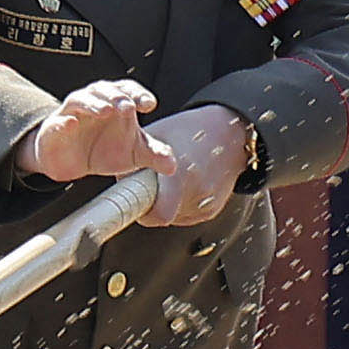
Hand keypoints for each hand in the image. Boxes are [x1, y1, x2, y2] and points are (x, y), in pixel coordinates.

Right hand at [23, 80, 162, 187]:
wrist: (71, 162)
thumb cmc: (104, 148)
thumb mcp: (133, 153)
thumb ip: (154, 155)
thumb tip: (172, 166)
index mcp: (115, 103)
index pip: (128, 90)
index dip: (138, 94)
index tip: (149, 105)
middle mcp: (94, 103)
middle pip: (104, 90)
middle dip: (117, 97)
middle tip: (128, 107)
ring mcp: (72, 114)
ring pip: (80, 99)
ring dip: (94, 103)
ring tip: (105, 111)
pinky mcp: (54, 129)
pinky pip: (57, 122)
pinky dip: (64, 121)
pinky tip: (71, 124)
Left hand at [135, 103, 251, 228]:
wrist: (230, 132)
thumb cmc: (192, 131)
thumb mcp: (156, 138)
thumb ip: (135, 161)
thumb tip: (119, 183)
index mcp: (182, 176)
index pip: (157, 216)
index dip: (143, 213)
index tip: (135, 205)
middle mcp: (198, 192)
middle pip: (163, 215)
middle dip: (152, 204)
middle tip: (150, 186)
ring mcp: (208, 203)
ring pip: (174, 217)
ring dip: (166, 205)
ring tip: (170, 182)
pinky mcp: (213, 209)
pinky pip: (186, 215)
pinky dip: (179, 205)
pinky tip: (182, 186)